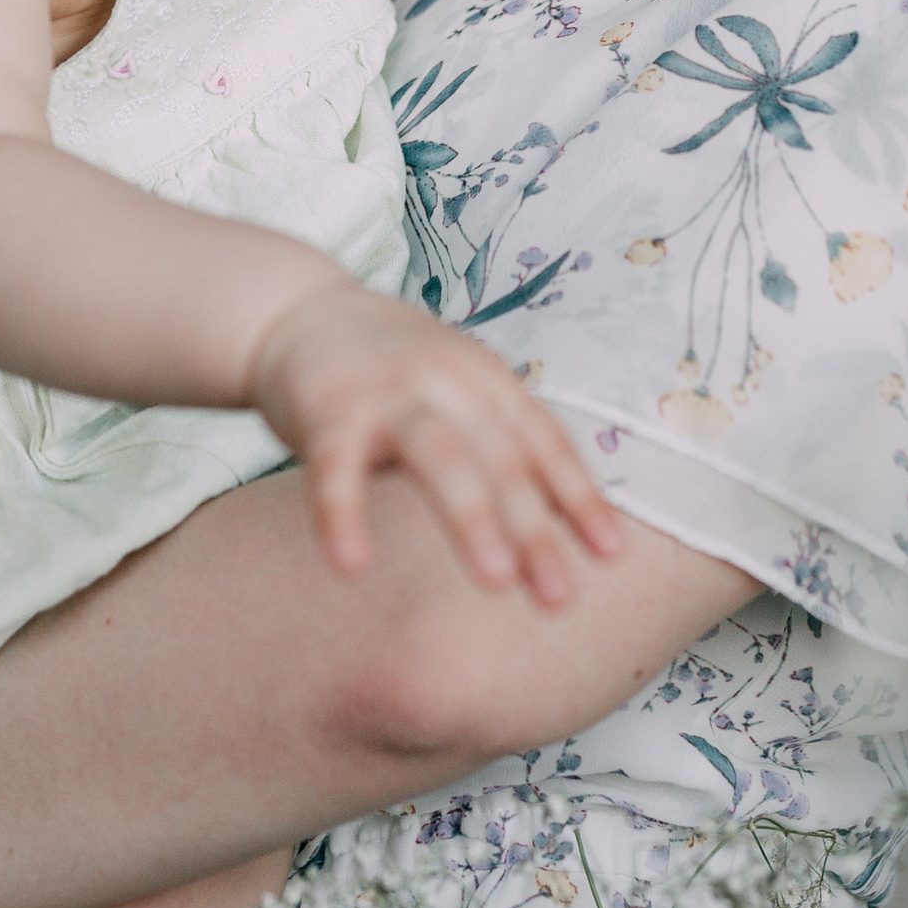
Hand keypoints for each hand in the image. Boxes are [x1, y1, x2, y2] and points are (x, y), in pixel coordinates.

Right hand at [244, 280, 627, 607]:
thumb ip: (499, 445)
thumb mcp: (458, 392)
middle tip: (561, 598)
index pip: (543, 442)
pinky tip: (351, 565)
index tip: (611, 555)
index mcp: (486, 380)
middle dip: (536, 529)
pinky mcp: (326, 410)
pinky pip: (335, 467)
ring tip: (497, 582)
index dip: (578, 497)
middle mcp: (447, 381)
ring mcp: (386, 394)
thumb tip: (559, 527)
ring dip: (471, 519)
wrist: (296, 309)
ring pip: (439, 455)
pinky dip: (343, 514)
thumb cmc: (393, 370)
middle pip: (503, 458)